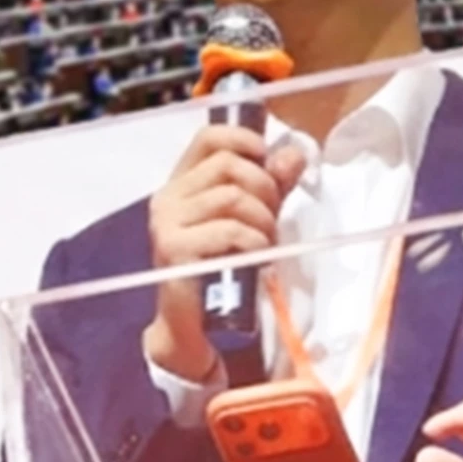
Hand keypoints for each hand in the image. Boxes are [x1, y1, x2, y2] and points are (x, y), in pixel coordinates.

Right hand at [143, 124, 305, 380]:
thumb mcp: (250, 219)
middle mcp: (168, 198)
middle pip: (227, 165)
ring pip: (231, 196)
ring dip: (263, 218)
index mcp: (181, 184)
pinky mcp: (175, 252)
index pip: (208, 137)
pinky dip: (255, 240)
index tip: (267, 158)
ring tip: (267, 241)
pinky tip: (258, 255)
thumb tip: (295, 153)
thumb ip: (270, 186)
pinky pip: (229, 230)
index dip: (243, 138)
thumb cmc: (220, 267)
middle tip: (273, 216)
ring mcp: (167, 225)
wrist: (190, 324)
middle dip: (264, 186)